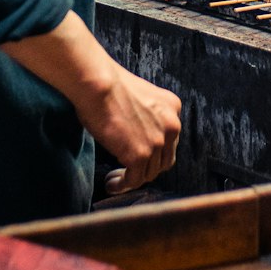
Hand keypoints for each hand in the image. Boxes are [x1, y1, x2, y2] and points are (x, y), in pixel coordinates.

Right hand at [74, 64, 181, 195]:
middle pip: (164, 159)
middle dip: (147, 167)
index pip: (169, 139)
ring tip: (116, 178)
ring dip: (133, 178)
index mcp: (172, 107)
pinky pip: (134, 180)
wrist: (98, 84)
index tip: (137, 155)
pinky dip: (122, 185)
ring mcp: (157, 142)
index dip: (154, 151)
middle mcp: (172, 125)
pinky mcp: (140, 155)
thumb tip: (135, 134)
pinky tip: (111, 184)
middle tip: (128, 170)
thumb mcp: (140, 96)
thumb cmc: (108, 85)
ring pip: (150, 172)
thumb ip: (146, 115)